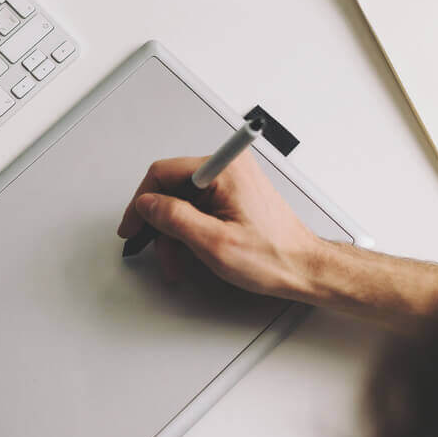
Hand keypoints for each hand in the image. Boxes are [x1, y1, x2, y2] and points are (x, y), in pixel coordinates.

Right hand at [116, 153, 324, 300]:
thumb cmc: (274, 256)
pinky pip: (200, 207)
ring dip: (175, 233)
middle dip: (161, 224)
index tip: (133, 225)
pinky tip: (192, 251)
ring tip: (179, 261)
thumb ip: (174, 218)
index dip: (142, 202)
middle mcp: (229, 168)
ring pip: (184, 202)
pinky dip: (190, 231)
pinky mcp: (235, 195)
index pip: (164, 172)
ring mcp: (233, 181)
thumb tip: (148, 205)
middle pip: (173, 189)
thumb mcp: (213, 242)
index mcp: (224, 169)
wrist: (304, 268)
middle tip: (158, 250)